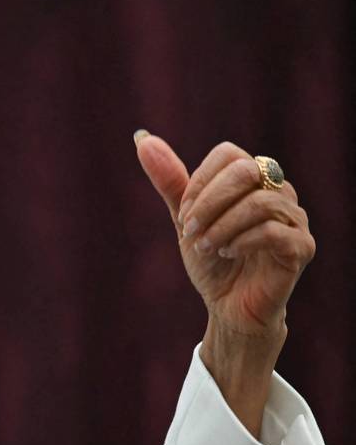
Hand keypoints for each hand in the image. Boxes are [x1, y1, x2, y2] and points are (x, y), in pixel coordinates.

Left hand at [134, 132, 315, 436]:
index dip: (199, 181)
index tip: (183, 214)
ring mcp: (295, 218)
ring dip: (221, 225)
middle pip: (247, 169)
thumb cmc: (211, 258)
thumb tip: (142, 138)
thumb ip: (169, 181)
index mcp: (253, 179)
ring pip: (261, 202)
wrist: (228, 306)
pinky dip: (241, 241)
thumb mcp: (185, 217)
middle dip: (209, 201)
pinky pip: (274, 232)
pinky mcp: (301, 247)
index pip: (228, 154)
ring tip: (205, 247)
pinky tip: (227, 253)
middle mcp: (280, 191)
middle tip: (188, 230)